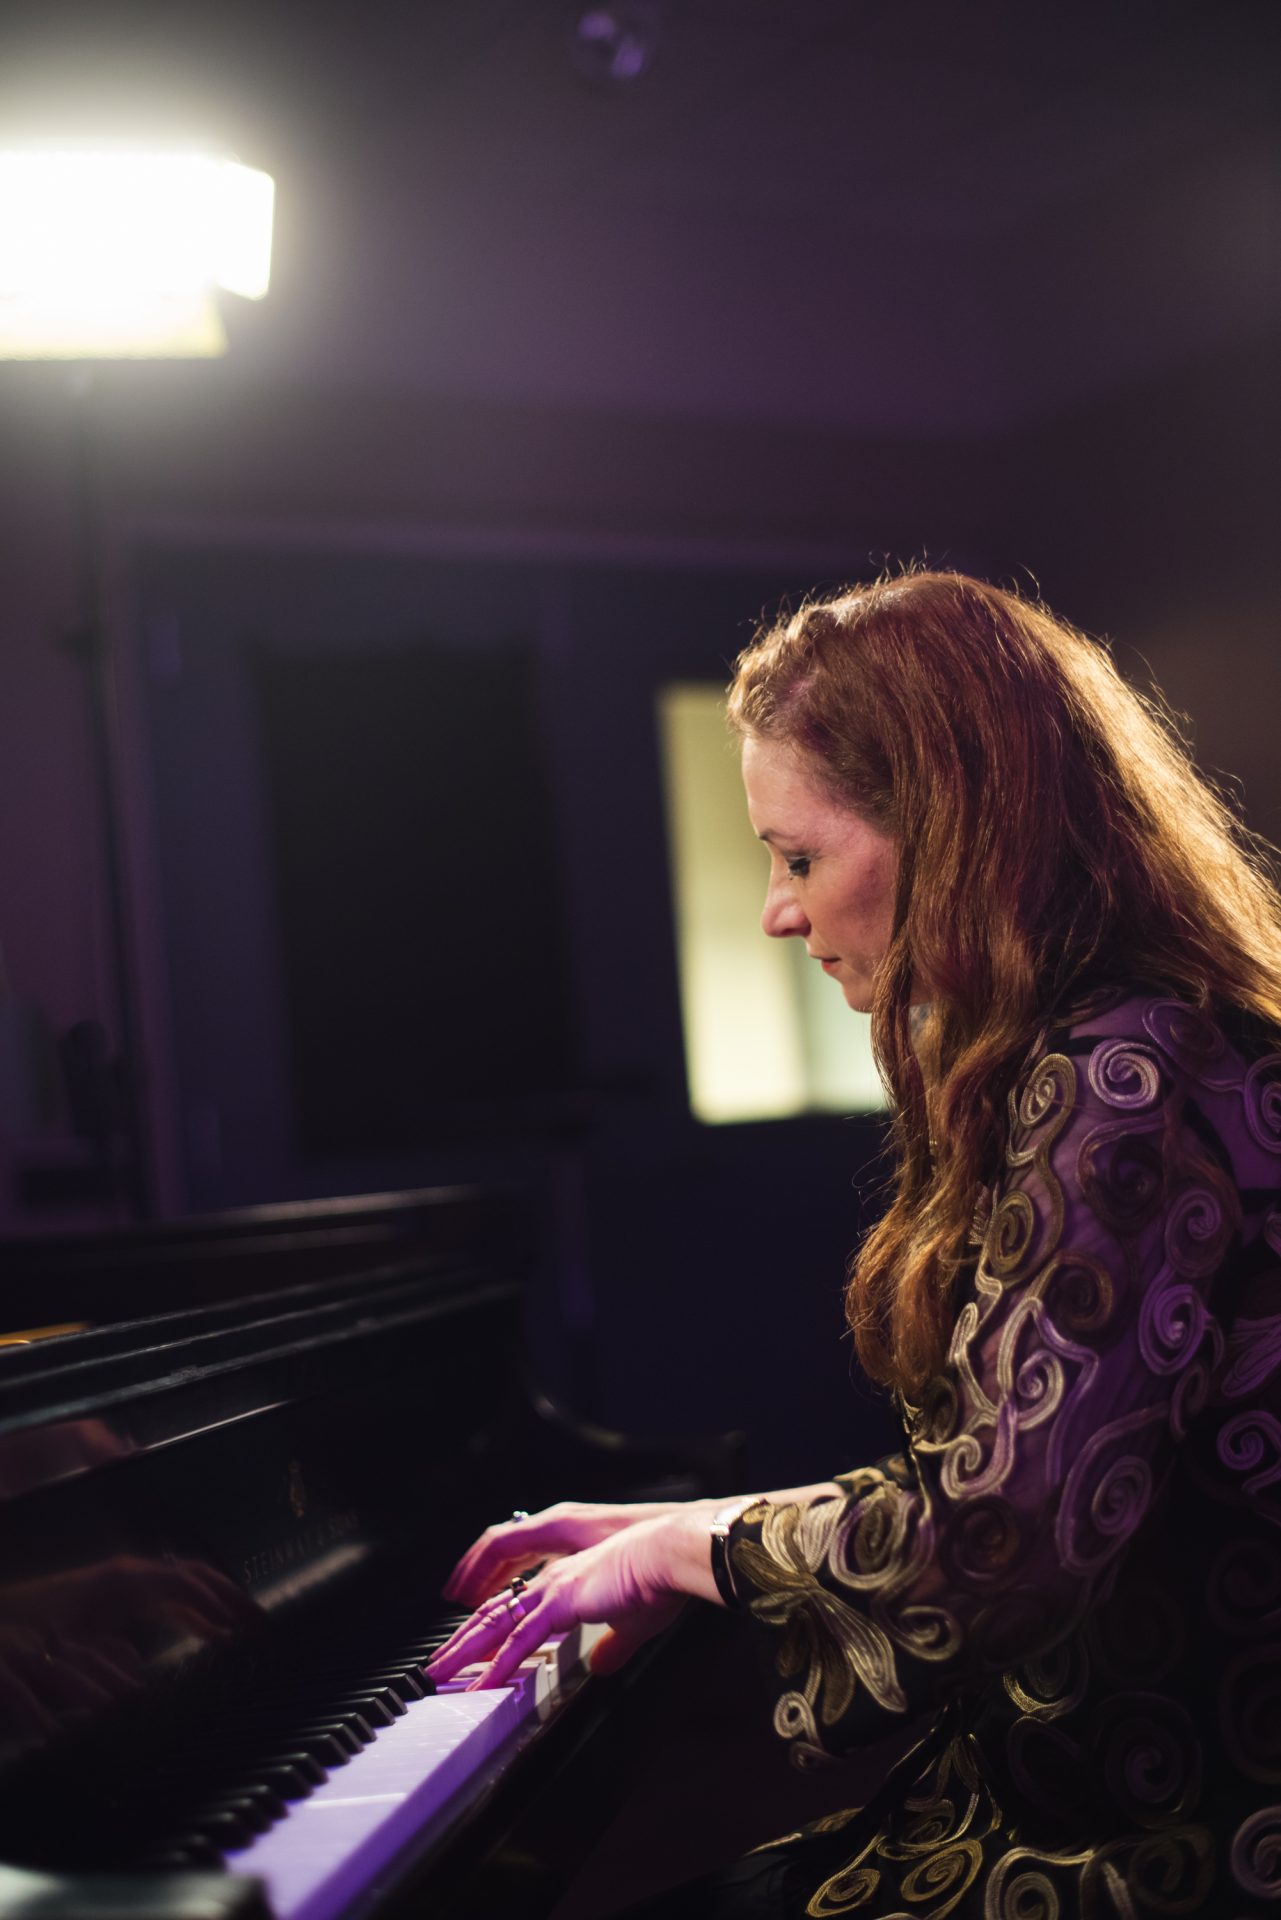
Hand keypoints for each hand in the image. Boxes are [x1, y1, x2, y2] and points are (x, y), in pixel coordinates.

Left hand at [429, 1510, 705, 1688]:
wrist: (666, 1555)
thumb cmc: (657, 1581)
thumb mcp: (631, 1623)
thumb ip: (612, 1645)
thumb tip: (602, 1665)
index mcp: (566, 1581)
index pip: (516, 1608)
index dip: (491, 1630)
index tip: (471, 1650)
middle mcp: (551, 1582)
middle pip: (494, 1615)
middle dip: (462, 1643)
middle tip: (437, 1666)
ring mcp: (552, 1590)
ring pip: (496, 1626)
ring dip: (465, 1653)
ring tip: (439, 1675)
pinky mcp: (560, 1603)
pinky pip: (520, 1640)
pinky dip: (499, 1665)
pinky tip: (483, 1684)